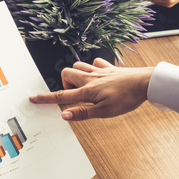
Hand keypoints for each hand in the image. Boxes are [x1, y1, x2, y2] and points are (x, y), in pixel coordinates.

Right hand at [29, 58, 153, 120]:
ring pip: (78, 66)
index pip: (62, 96)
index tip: (33, 99)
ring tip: (86, 87)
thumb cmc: (127, 98)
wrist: (146, 83)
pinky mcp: (109, 68)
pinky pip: (95, 63)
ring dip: (76, 75)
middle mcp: (91, 78)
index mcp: (87, 91)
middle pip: (66, 74)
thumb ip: (83, 113)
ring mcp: (99, 71)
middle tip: (75, 96)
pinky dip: (92, 68)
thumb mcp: (105, 112)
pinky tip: (98, 76)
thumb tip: (65, 115)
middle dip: (64, 84)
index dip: (46, 98)